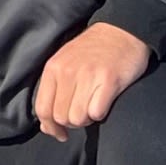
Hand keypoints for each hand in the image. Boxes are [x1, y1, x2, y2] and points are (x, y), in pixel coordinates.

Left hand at [31, 20, 151, 137]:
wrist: (122, 30)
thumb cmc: (93, 51)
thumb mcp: (66, 62)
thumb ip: (54, 90)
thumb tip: (46, 126)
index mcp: (53, 68)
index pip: (42, 108)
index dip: (50, 127)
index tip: (60, 134)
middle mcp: (67, 71)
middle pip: (61, 117)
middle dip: (72, 123)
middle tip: (83, 112)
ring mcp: (87, 76)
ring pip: (78, 118)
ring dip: (87, 118)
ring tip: (93, 105)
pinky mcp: (108, 81)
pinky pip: (97, 113)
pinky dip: (100, 113)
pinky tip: (104, 101)